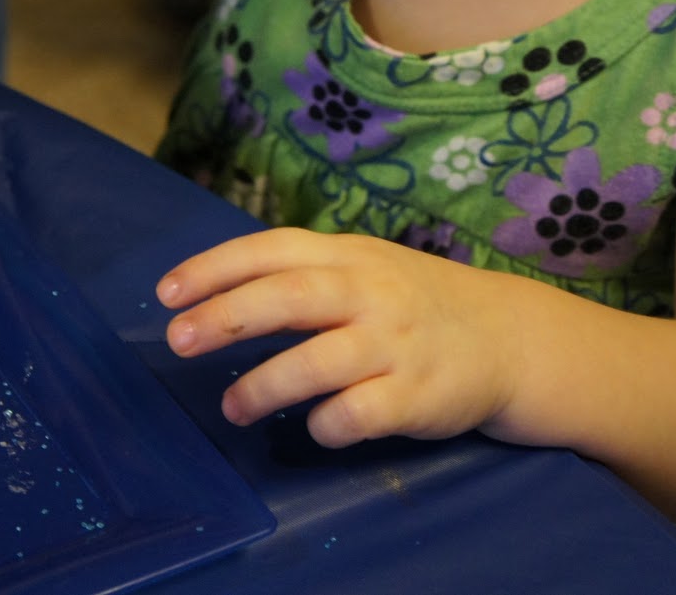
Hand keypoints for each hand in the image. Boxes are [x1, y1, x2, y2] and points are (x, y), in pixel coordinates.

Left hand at [156, 229, 523, 446]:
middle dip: (225, 317)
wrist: (510, 338)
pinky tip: (314, 427)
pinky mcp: (418, 396)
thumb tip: (214, 294)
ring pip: (316, 362)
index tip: (166, 294)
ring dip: (262, 385)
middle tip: (178, 341)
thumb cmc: (412, 302)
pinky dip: (326, 424)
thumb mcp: (363, 267)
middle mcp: (369, 293)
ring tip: (231, 406)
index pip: (271, 250)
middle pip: (288, 298)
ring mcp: (395, 344)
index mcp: (348, 256)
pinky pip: (358, 414)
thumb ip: (301, 274)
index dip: (214, 268)